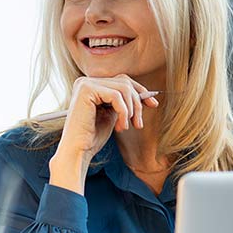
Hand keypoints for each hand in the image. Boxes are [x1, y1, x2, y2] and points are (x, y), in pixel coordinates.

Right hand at [48, 75, 159, 193]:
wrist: (78, 151)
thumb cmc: (93, 138)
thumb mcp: (112, 115)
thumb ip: (123, 102)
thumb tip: (145, 94)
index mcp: (91, 86)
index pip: (122, 80)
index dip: (140, 91)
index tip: (153, 103)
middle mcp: (86, 81)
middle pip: (124, 82)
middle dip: (137, 103)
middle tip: (138, 124)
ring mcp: (85, 84)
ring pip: (123, 88)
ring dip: (131, 109)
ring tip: (127, 126)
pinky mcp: (86, 90)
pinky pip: (116, 95)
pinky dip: (123, 112)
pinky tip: (120, 126)